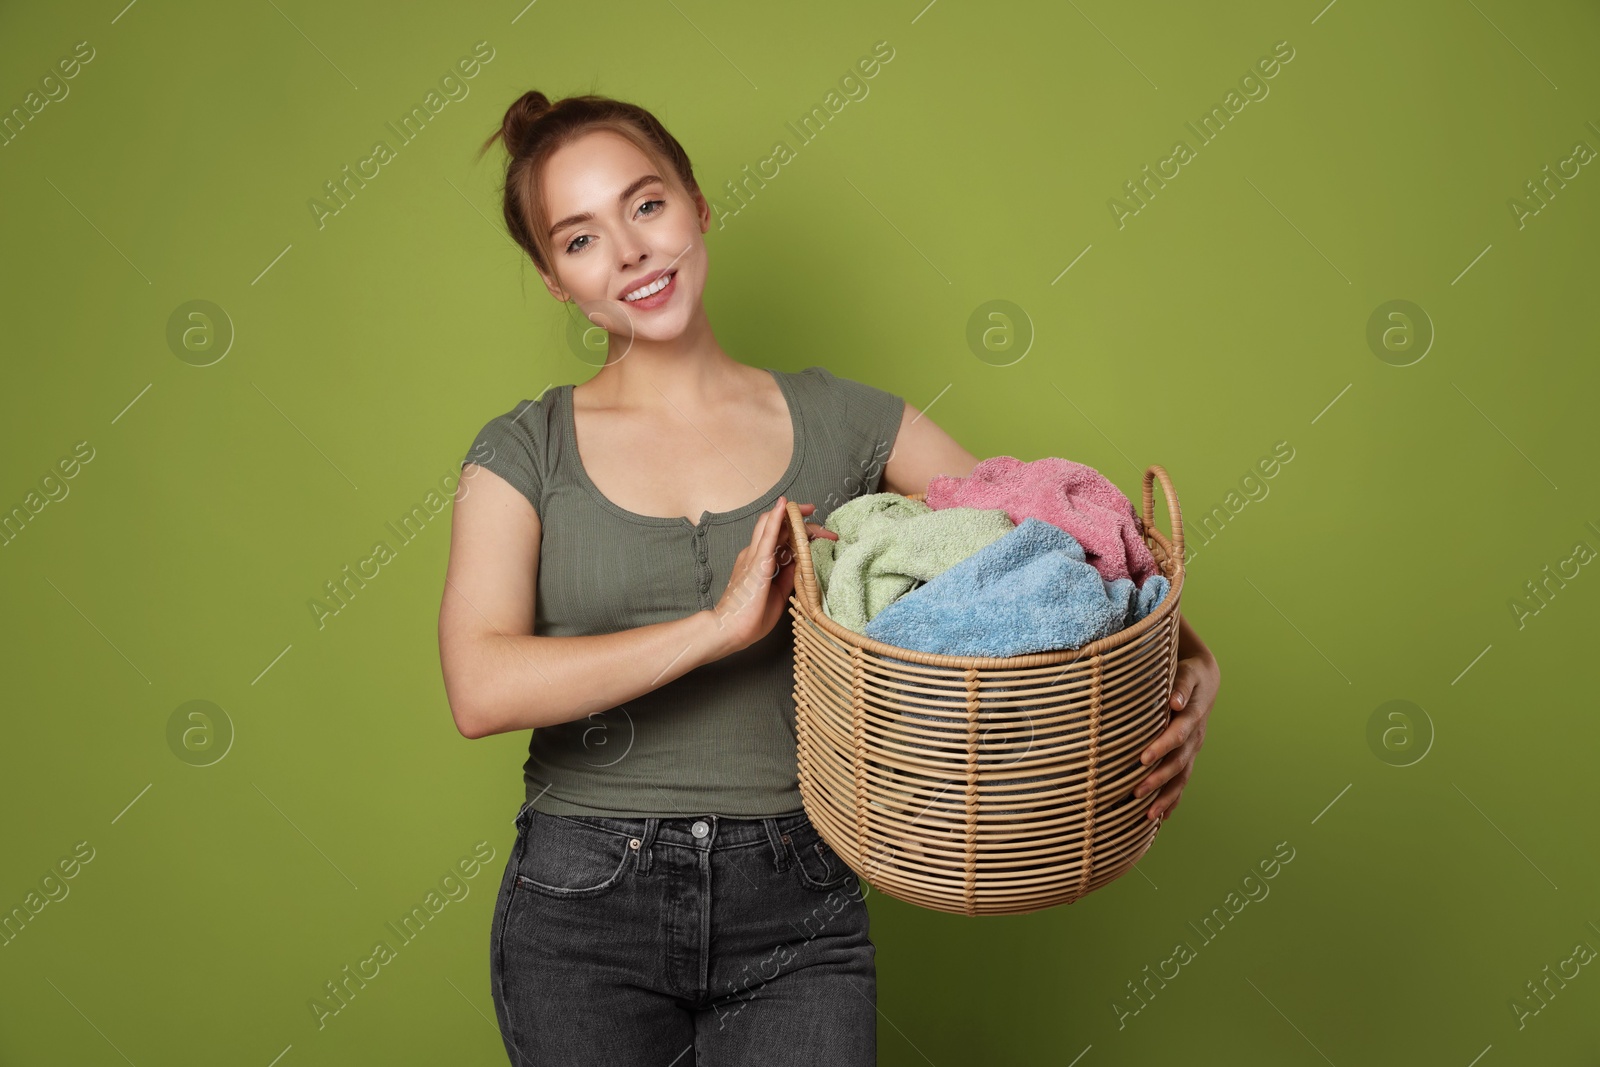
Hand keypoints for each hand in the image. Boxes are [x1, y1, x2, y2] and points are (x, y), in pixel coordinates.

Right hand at [707, 497, 831, 655]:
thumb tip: (802, 564)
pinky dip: (776, 520)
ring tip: (809, 509)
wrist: (730, 630)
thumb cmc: (750, 617)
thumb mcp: (778, 593)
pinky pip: (766, 536)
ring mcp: (754, 556)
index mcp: (760, 562)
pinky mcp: (756, 563)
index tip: (821, 534)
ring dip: (793, 516)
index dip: (801, 532)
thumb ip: (788, 576)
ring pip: (773, 525)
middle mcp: (755, 554)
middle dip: (803, 523)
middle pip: (780, 528)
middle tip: (825, 529)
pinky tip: (784, 507)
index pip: (782, 539)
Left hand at [1132, 652, 1219, 821]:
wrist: (1206, 681)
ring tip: (1149, 816)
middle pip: (1178, 763)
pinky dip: (1173, 800)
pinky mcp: (1189, 756)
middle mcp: (1195, 738)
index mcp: (1192, 717)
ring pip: (1181, 778)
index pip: (1177, 735)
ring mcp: (1193, 750)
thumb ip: (1180, 686)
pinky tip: (1162, 817)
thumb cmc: (1190, 675)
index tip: (1143, 758)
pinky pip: (1182, 782)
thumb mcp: (1186, 674)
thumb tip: (1174, 702)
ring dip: (1166, 797)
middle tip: (1136, 792)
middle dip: (1158, 779)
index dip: (1161, 747)